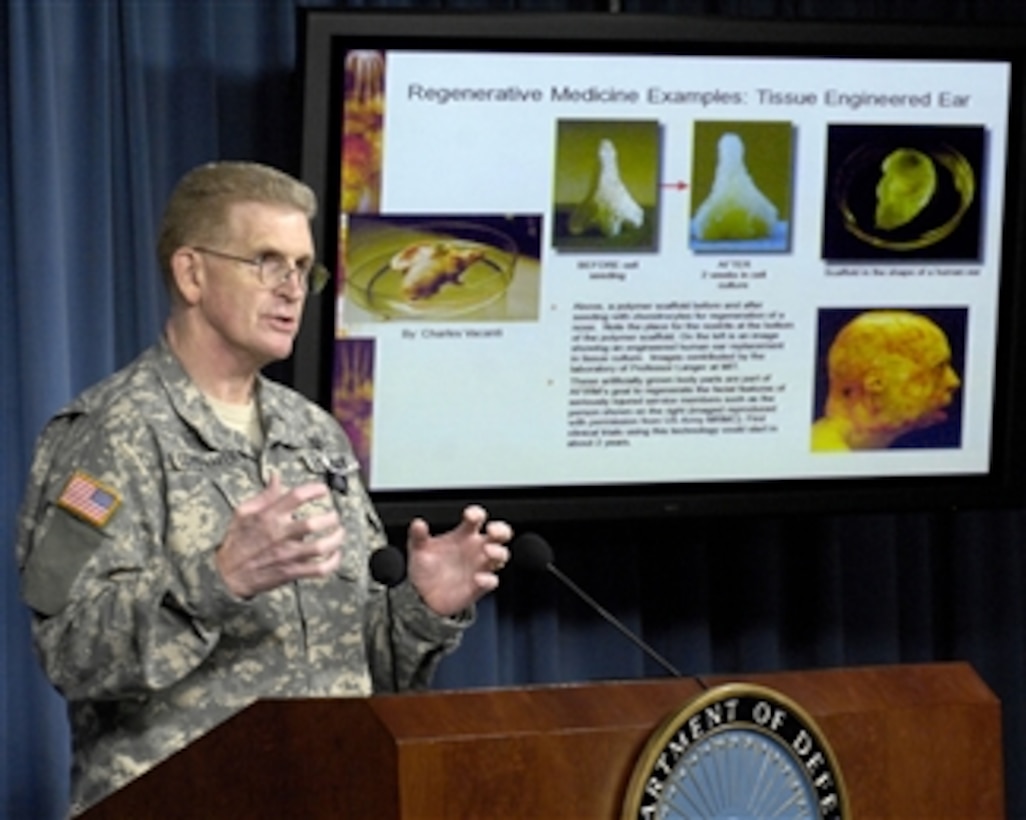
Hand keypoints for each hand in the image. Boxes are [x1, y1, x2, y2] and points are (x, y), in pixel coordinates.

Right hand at [215, 472, 343, 597]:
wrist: (227, 575)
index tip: (323, 490)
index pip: (296, 496)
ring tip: (339, 533)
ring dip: (335, 539)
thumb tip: (276, 476)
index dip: (314, 490)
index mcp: (268, 517)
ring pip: (320, 547)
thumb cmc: (236, 542)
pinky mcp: (291, 572)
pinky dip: (332, 563)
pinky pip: (319, 569)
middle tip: (334, 516)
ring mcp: (287, 555)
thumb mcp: (243, 513)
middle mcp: (280, 534)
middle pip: (312, 523)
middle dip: (330, 518)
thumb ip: (264, 495)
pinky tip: (336, 555)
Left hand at [405, 505, 511, 616]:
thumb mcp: (418, 550)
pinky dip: (488, 579)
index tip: (470, 515)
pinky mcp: (479, 586)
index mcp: (463, 535)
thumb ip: (418, 536)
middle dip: (500, 530)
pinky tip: (478, 578)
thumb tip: (417, 523)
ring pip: (501, 556)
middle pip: (499, 535)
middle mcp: (476, 549)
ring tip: (488, 551)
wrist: (422, 597)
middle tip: (492, 530)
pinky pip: (491, 581)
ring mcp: (480, 567)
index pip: (476, 519)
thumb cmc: (425, 568)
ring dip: (498, 552)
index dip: (476, 514)